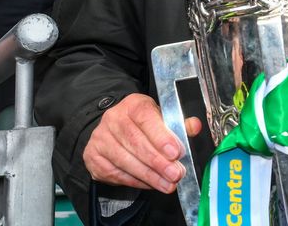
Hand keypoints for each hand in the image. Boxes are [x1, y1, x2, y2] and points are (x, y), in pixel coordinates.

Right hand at [83, 93, 201, 193]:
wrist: (114, 130)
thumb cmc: (144, 125)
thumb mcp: (162, 119)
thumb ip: (179, 124)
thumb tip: (194, 126)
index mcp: (133, 105)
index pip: (146, 118)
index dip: (161, 137)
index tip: (176, 152)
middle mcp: (113, 119)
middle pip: (136, 142)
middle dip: (159, 162)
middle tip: (176, 174)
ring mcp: (100, 138)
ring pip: (125, 160)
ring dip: (150, 175)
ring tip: (168, 184)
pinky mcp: (93, 157)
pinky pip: (116, 173)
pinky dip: (136, 181)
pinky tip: (151, 184)